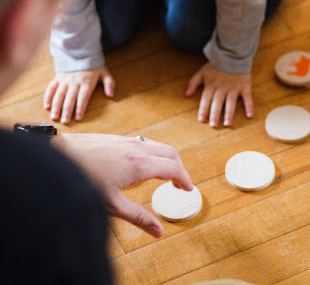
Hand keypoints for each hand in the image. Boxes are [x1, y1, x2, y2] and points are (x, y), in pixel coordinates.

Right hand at [44, 65, 114, 122]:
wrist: (81, 52)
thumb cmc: (93, 65)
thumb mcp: (105, 73)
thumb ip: (109, 84)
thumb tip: (111, 95)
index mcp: (87, 82)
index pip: (83, 96)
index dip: (80, 107)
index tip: (78, 118)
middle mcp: (75, 82)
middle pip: (70, 98)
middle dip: (67, 110)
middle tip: (65, 121)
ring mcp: (65, 80)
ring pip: (59, 94)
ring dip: (56, 106)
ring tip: (54, 117)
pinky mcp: (58, 78)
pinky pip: (51, 88)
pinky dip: (48, 97)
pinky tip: (47, 106)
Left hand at [53, 133, 192, 236]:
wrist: (61, 154)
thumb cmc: (84, 179)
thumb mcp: (112, 205)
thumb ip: (138, 217)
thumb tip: (159, 231)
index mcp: (140, 164)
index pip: (173, 168)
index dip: (184, 179)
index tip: (188, 189)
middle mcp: (137, 148)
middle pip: (169, 152)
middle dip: (179, 167)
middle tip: (180, 183)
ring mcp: (126, 140)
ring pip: (156, 145)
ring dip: (166, 159)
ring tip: (163, 175)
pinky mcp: (116, 138)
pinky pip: (144, 142)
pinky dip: (153, 153)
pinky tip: (142, 165)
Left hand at [185, 62, 252, 126]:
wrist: (232, 54)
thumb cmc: (216, 66)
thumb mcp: (202, 72)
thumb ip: (193, 83)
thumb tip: (186, 95)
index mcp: (211, 85)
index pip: (206, 98)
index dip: (203, 109)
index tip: (202, 120)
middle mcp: (222, 88)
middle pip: (218, 102)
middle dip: (215, 114)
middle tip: (214, 125)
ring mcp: (234, 87)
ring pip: (231, 102)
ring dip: (229, 113)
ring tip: (228, 124)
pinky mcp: (245, 86)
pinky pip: (247, 98)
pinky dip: (249, 106)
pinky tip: (250, 115)